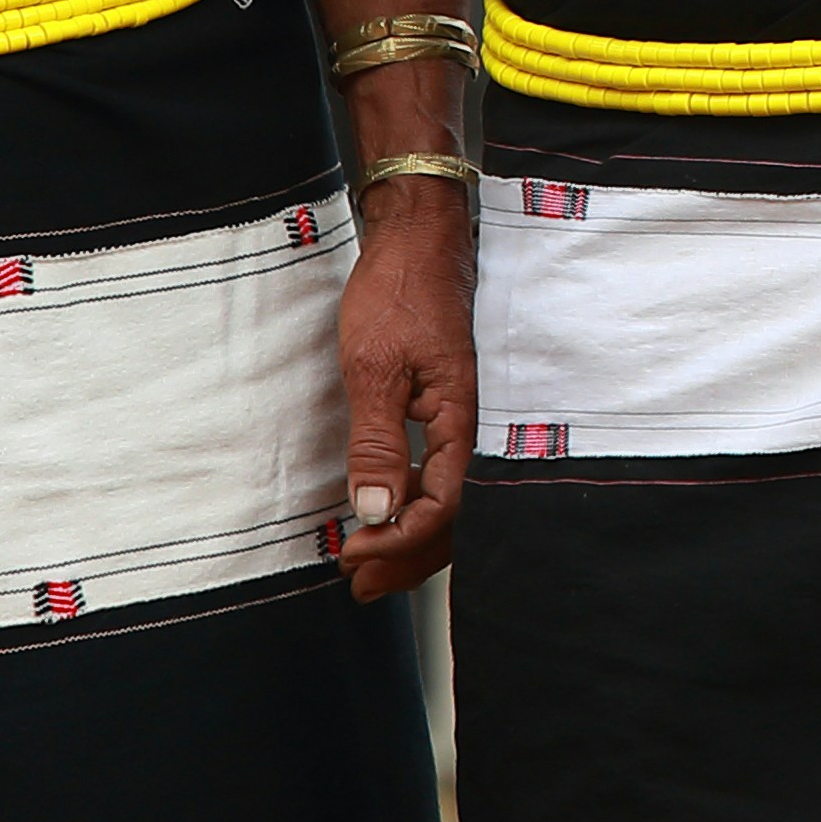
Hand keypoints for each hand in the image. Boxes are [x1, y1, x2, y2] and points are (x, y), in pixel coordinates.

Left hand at [336, 182, 475, 601]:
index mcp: (460, 418)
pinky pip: (443, 475)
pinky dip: (417, 509)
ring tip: (371, 567)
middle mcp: (470, 424)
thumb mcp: (374, 367)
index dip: (397, 541)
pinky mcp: (448, 407)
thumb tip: (375, 511)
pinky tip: (390, 516)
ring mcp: (461, 417)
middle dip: (407, 558)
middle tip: (358, 583)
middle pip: (454, 516)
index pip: (442, 506)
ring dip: (413, 541)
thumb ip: (378, 442)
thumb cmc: (398, 291)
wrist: (418, 238)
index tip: (349, 553)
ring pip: (452, 500)